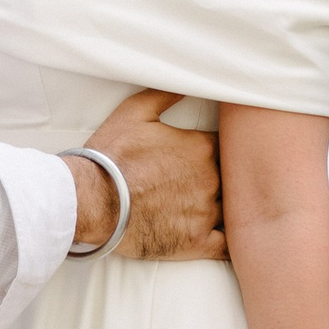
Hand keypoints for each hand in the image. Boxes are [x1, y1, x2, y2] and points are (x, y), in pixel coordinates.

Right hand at [78, 90, 224, 261]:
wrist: (92, 201)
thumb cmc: (111, 157)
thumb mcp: (134, 113)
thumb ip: (165, 95)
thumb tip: (189, 83)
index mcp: (201, 148)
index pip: (230, 146)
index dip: (225, 150)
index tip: (217, 153)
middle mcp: (211, 179)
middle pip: (234, 178)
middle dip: (227, 179)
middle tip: (215, 181)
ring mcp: (206, 212)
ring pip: (233, 209)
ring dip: (229, 208)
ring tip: (221, 208)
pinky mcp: (197, 242)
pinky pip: (228, 245)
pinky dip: (233, 242)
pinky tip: (236, 240)